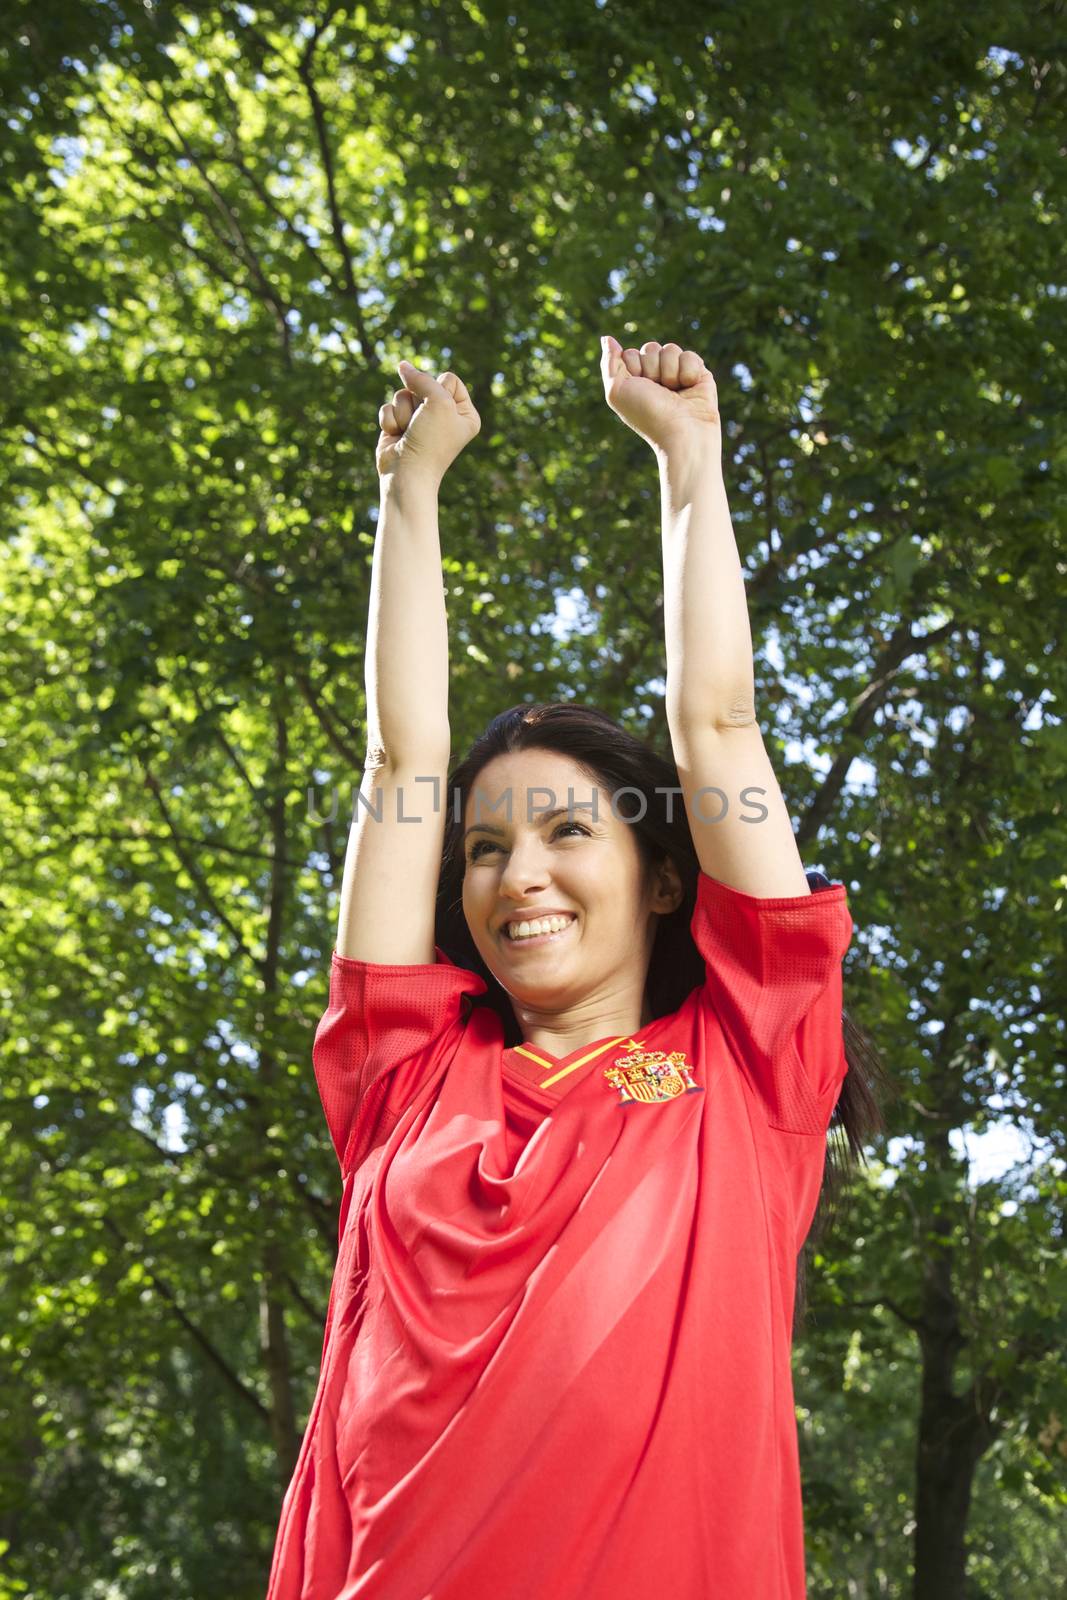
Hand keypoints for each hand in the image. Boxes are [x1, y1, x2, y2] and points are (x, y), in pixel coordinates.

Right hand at [376, 360, 480, 483]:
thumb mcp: (438, 402)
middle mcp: (443, 416)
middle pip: (423, 384)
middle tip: (422, 424)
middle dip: (417, 401)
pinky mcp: (399, 425)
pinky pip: (389, 407)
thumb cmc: (430, 442)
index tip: (438, 414)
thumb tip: (403, 365)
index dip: (438, 390)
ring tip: (409, 432)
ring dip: (403, 412)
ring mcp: (420, 421)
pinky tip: (396, 437)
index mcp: (464, 413)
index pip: (448, 379)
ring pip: (403, 394)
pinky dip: (390, 421)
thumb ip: (422, 378)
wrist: (407, 474)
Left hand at [599, 337, 720, 456]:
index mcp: (635, 382)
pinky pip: (689, 355)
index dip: (633, 368)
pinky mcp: (699, 374)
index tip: (639, 388)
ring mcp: (677, 374)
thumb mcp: (617, 391)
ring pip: (670, 349)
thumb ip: (609, 363)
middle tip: (658, 391)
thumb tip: (607, 338)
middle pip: (650, 348)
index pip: (629, 354)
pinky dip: (688, 372)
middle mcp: (656, 377)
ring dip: (669, 371)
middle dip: (652, 368)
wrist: (681, 431)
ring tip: (674, 391)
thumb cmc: (647, 415)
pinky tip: (689, 388)